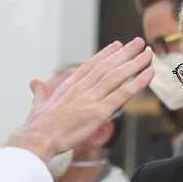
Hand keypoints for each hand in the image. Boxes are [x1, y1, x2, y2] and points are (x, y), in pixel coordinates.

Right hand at [6, 38, 152, 161]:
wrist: (38, 138)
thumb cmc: (37, 126)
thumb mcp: (38, 104)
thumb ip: (40, 92)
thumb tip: (34, 82)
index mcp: (69, 85)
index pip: (91, 65)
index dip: (106, 54)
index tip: (117, 45)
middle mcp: (82, 88)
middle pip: (108, 66)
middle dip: (125, 53)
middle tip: (139, 43)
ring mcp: (91, 98)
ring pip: (118, 76)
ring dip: (135, 63)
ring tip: (148, 54)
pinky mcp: (99, 111)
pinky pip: (123, 94)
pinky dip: (138, 82)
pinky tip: (148, 74)